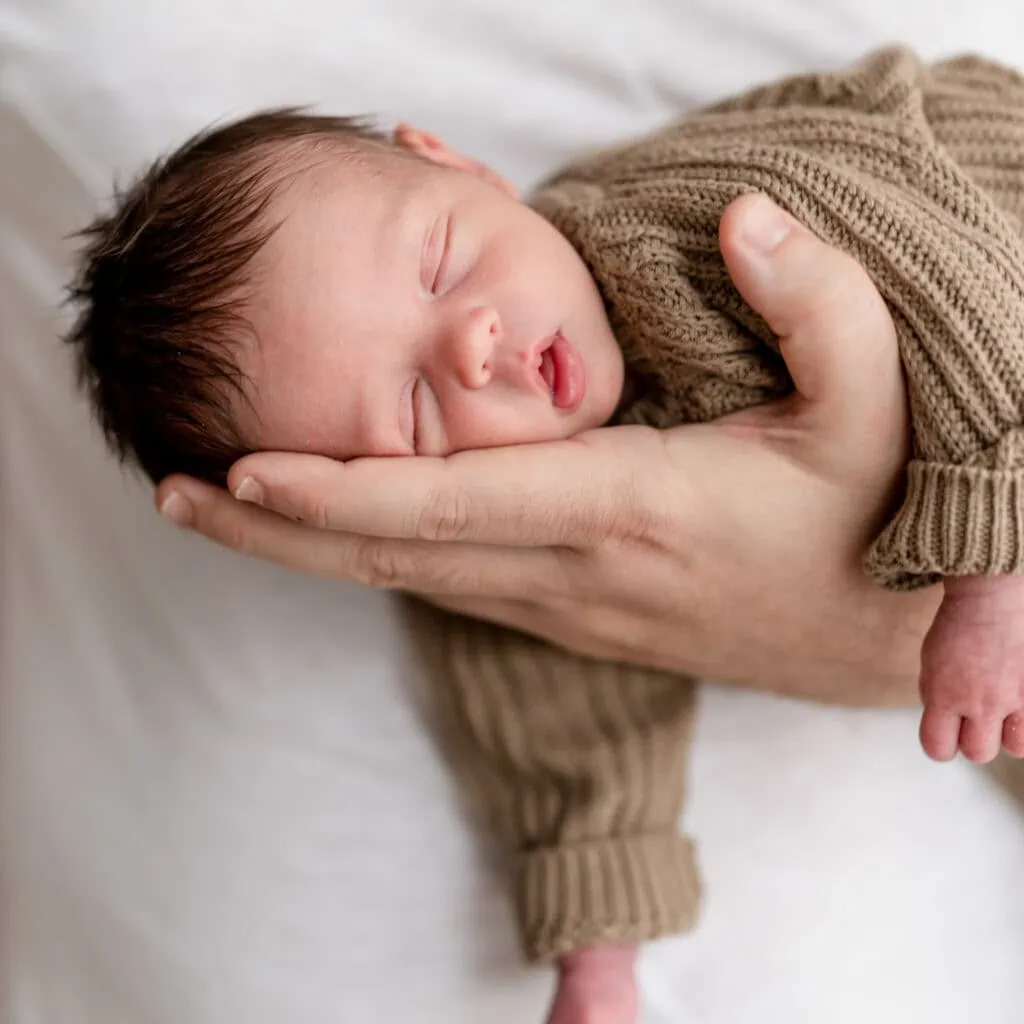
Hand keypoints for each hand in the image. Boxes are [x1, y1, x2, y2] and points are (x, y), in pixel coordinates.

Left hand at [156, 195, 939, 705]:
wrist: (874, 636)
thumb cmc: (867, 520)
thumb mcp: (876, 406)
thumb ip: (820, 305)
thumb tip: (747, 222)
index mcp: (630, 507)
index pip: (455, 501)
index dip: (344, 485)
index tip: (241, 466)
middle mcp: (573, 569)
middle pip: (395, 554)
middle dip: (279, 527)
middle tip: (173, 493)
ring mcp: (563, 604)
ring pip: (408, 576)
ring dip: (309, 544)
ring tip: (220, 507)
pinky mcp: (568, 615)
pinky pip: (445, 583)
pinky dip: (370, 555)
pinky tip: (329, 529)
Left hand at [919, 575, 1023, 762]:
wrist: (991, 599)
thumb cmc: (958, 626)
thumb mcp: (930, 664)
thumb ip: (936, 697)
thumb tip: (943, 722)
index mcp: (944, 696)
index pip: (937, 748)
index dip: (939, 745)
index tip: (943, 736)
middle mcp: (980, 703)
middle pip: (978, 754)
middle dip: (973, 740)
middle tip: (974, 721)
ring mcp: (1015, 699)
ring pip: (1014, 748)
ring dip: (1006, 734)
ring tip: (1002, 712)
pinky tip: (1017, 702)